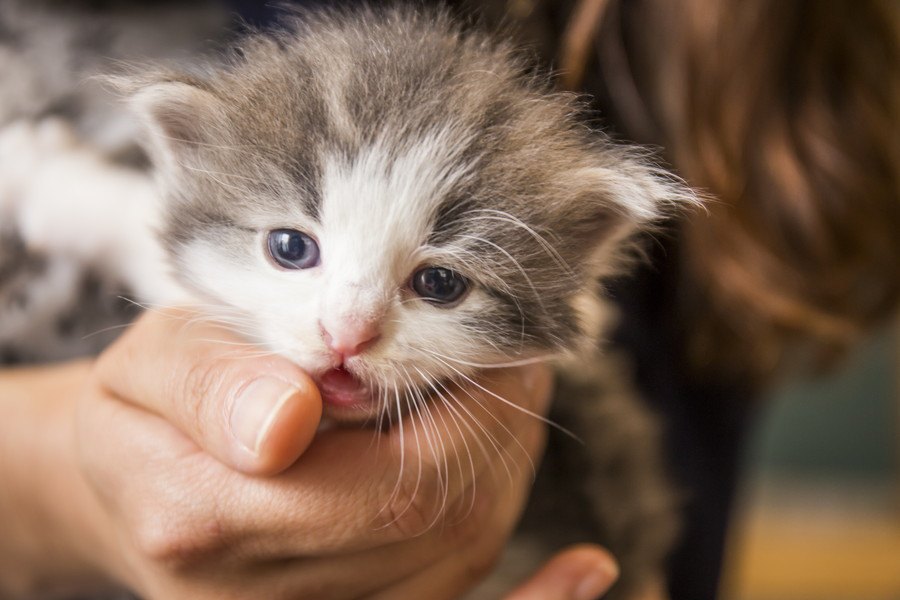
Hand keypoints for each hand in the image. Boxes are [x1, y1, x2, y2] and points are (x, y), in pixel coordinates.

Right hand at [0, 308, 619, 598]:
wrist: (132, 476)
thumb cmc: (151, 404)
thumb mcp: (156, 361)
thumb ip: (211, 385)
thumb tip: (291, 418)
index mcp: (207, 517)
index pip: (391, 482)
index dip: (469, 413)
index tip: (500, 344)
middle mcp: (261, 592)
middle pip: (439, 523)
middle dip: (501, 432)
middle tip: (518, 354)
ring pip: (458, 558)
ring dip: (507, 470)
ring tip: (510, 394)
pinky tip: (589, 570)